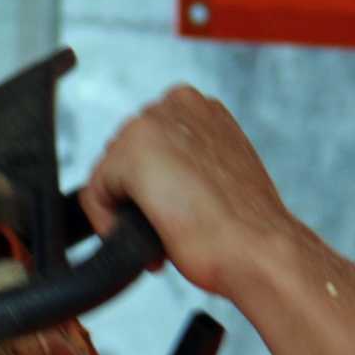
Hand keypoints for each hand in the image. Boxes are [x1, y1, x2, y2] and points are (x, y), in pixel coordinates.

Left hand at [81, 86, 297, 303]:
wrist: (258, 250)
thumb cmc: (247, 226)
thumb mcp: (220, 171)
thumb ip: (188, 160)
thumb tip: (163, 176)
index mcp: (199, 106)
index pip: (148, 143)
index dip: (156, 186)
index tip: (177, 211)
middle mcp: (175, 104)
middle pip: (124, 156)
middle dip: (139, 197)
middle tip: (169, 229)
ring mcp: (150, 124)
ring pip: (110, 175)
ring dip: (127, 211)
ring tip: (163, 236)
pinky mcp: (130, 154)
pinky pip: (95, 195)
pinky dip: (110, 225)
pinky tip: (146, 242)